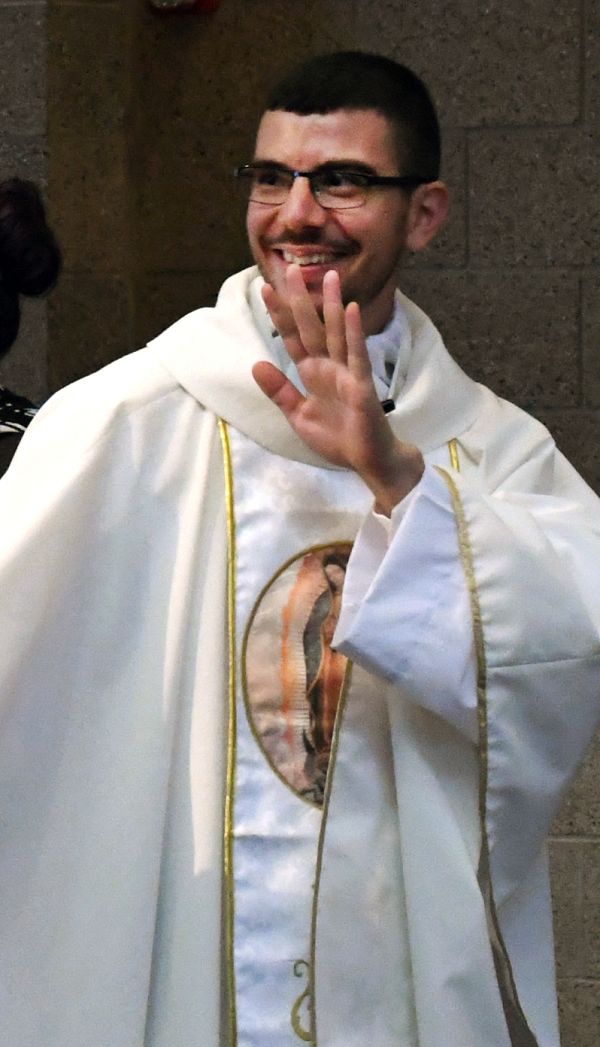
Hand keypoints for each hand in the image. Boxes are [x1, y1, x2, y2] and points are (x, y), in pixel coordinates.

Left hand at [252, 265, 423, 514]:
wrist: (368, 460)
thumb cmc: (338, 438)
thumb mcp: (299, 415)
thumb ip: (280, 391)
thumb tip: (255, 364)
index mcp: (312, 373)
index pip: (292, 338)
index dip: (279, 315)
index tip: (266, 288)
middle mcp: (329, 367)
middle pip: (312, 327)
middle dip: (301, 299)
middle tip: (291, 267)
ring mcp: (347, 373)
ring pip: (336, 333)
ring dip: (332, 304)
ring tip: (329, 275)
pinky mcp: (362, 385)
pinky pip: (357, 356)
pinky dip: (353, 333)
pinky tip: (350, 310)